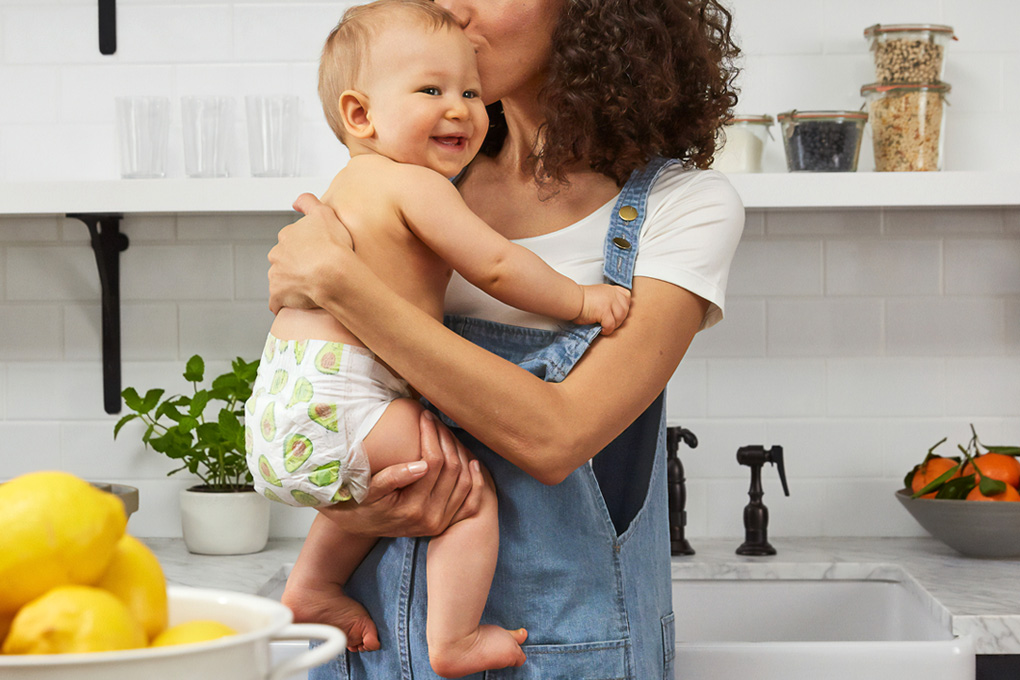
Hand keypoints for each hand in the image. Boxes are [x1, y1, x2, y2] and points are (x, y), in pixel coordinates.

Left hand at [266, 192, 352, 313]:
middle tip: (314, 272)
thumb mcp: (324, 213)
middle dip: (294, 266)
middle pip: (283, 260)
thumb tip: (296, 202)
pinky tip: (297, 305)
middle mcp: (277, 253)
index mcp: (287, 235)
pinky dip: (284, 303)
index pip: (291, 241)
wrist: (333, 274)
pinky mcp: (277, 294)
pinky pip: (277, 301)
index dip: (305, 249)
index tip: (316, 255)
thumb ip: (309, 202)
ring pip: (280, 279)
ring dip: (291, 284)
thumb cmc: (333, 246)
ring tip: (310, 289)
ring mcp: (276, 275)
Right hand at [318, 410, 484, 536]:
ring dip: (461, 454)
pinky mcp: (445, 522)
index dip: (431, 435)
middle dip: (447, 439)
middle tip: (438, 421)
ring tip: (448, 434)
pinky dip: (474, 480)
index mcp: (411, 508)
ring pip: (464, 482)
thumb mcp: (368, 490)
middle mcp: (431, 518)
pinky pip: (469, 500)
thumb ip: (392, 477)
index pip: (433, 463)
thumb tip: (421, 465)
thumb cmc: (359, 501)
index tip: (425, 416)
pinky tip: (472, 462)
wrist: (358, 526)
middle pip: (452, 470)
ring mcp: (440, 522)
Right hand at [575, 284, 631, 333]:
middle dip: (619, 319)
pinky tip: (602, 330)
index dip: (624, 306)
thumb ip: (608, 299)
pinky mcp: (604, 311)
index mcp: (611, 289)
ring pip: (620, 318)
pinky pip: (611, 325)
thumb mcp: (598, 294)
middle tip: (610, 323)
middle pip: (625, 309)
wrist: (571, 300)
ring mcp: (609, 302)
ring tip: (605, 327)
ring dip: (614, 325)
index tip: (616, 313)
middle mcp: (612, 294)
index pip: (627, 296)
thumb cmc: (580, 300)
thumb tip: (614, 312)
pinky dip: (607, 330)